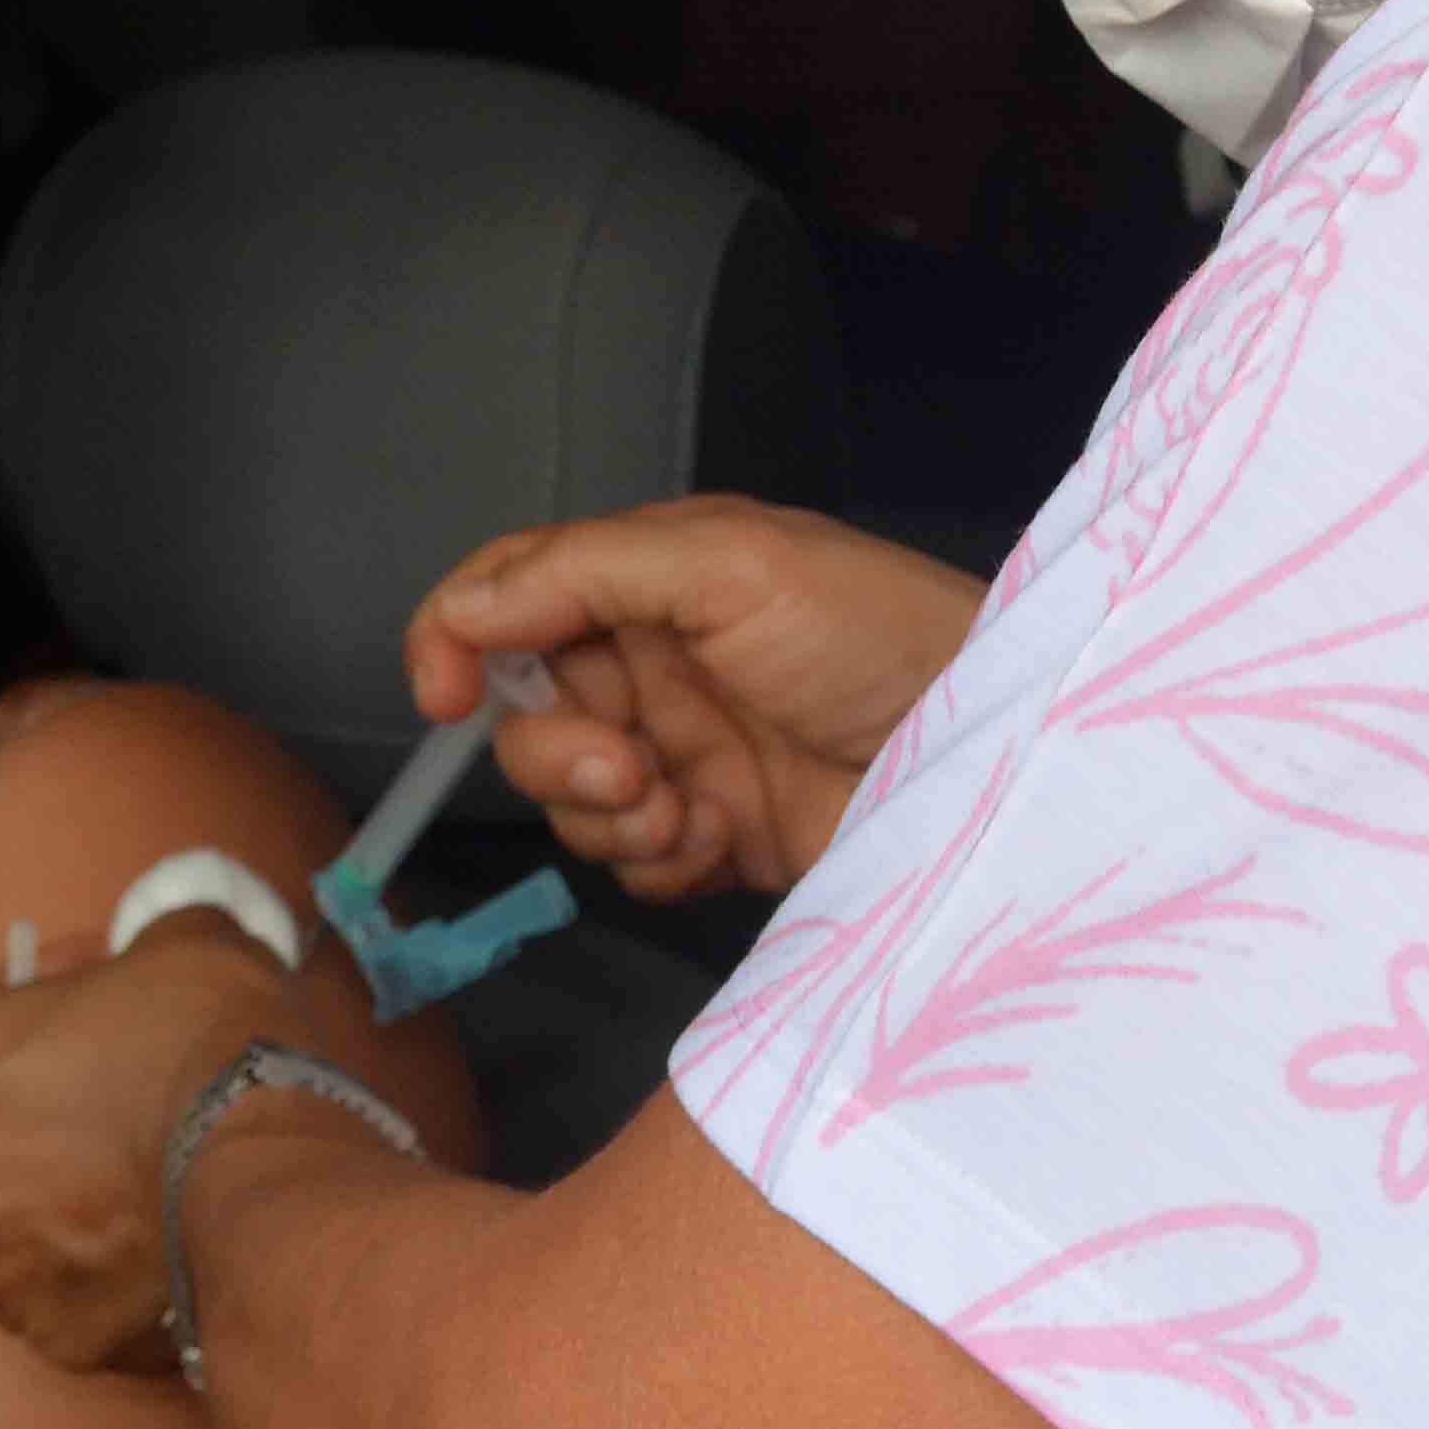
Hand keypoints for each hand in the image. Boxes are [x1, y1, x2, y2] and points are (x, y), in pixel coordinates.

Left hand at [0, 922, 299, 1373]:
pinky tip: (166, 1232)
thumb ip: (153, 925)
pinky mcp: (51, 1344)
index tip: (91, 1005)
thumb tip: (167, 920)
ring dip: (57, 1194)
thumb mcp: (184, 940)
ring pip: (9, 1221)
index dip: (26, 1005)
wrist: (262, 1189)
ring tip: (146, 1166)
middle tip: (116, 1084)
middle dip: (27, 1108)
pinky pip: (70, 1288)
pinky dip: (105, 1265)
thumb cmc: (194, 1044)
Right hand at [406, 499, 983, 899]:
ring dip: (609, 813)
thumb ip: (584, 572)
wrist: (988, 754)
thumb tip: (465, 609)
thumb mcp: (731, 565)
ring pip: (570, 797)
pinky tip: (723, 840)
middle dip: (557, 752)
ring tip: (686, 810)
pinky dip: (661, 859)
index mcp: (650, 578)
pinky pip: (631, 862)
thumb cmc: (879, 631)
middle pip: (526, 711)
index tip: (440, 696)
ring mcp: (685, 751)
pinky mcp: (718, 833)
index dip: (456, 640)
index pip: (510, 597)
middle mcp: (655, 662)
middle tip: (627, 768)